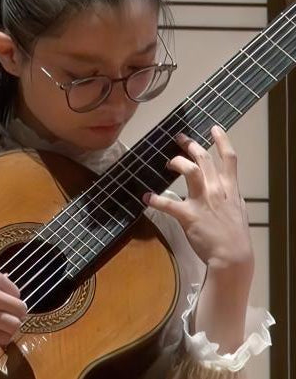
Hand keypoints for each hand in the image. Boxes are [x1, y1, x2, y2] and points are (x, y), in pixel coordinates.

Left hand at [143, 125, 253, 273]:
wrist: (232, 256)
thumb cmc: (235, 235)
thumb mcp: (238, 210)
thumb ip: (230, 196)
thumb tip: (226, 187)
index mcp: (229, 189)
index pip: (229, 158)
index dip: (222, 140)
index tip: (214, 128)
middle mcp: (216, 190)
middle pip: (203, 159)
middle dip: (190, 145)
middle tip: (179, 138)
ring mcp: (203, 201)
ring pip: (190, 171)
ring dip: (177, 162)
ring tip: (168, 162)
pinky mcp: (189, 215)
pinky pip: (168, 204)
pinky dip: (156, 200)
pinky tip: (147, 198)